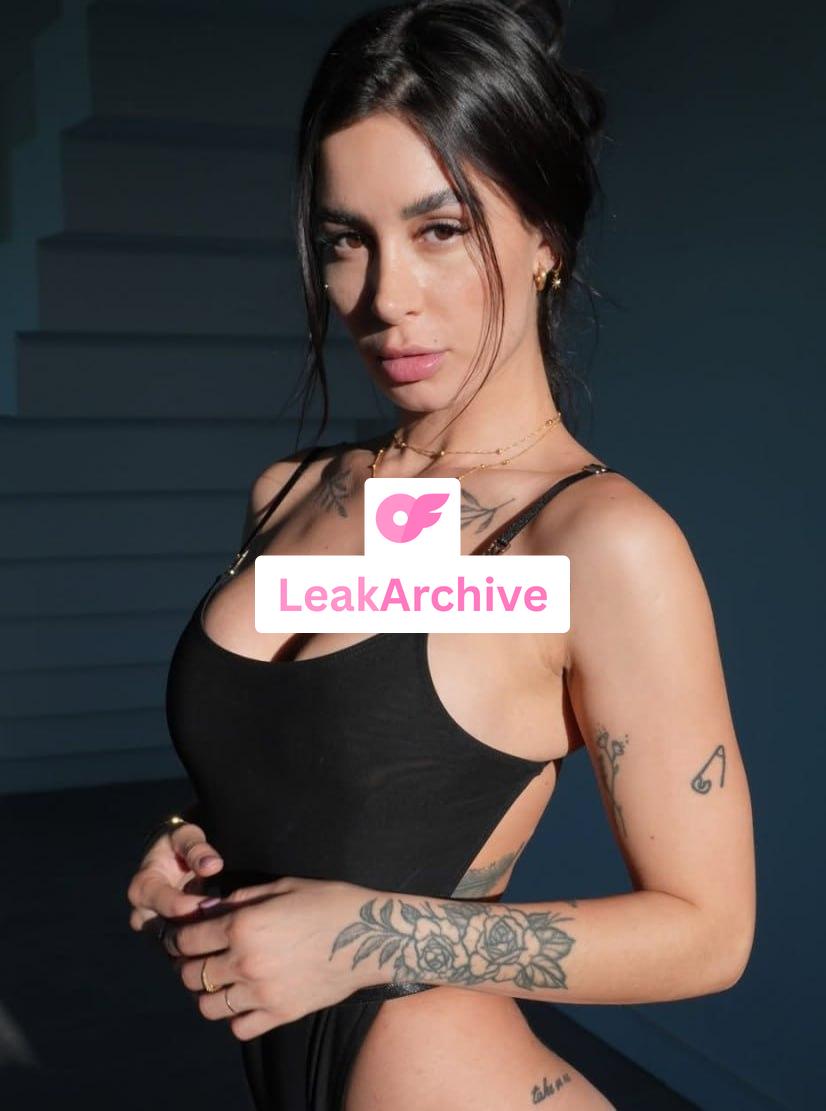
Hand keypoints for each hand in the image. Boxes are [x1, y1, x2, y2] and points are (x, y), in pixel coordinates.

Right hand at [127, 817, 224, 953]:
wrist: (171, 856)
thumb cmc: (179, 844)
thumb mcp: (186, 836)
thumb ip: (197, 849)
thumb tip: (213, 865)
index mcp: (143, 887)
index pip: (166, 904)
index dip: (190, 906)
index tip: (214, 903)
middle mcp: (142, 913)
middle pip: (167, 932)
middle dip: (195, 930)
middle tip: (223, 926)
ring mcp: (152, 930)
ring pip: (173, 948)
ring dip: (197, 945)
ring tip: (224, 936)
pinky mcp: (164, 941)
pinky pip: (179, 954)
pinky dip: (198, 951)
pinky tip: (221, 944)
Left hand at [166, 876, 378, 1039]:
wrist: (370, 936)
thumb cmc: (327, 901)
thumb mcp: (282, 887)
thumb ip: (241, 898)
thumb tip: (209, 908)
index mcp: (243, 925)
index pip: (187, 938)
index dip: (177, 936)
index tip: (179, 936)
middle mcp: (246, 961)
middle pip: (191, 975)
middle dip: (186, 965)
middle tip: (195, 958)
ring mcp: (262, 992)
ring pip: (208, 1006)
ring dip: (206, 993)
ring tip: (218, 981)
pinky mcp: (280, 1013)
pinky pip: (238, 1028)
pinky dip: (234, 1017)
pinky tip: (244, 999)